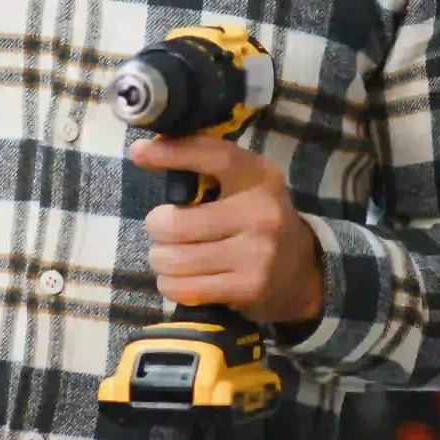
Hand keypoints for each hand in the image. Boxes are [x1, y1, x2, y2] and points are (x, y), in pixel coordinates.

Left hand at [131, 136, 325, 327]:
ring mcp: (257, 253)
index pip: (214, 155)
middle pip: (176, 223)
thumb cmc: (254, 220)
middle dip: (157, 228)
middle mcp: (261, 212)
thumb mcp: (241, 184)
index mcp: (259, 177)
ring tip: (171, 257)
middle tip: (164, 231)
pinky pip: (184, 288)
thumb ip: (200, 166)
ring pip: (174, 259)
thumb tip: (140, 151)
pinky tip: (181, 278)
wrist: (300, 271)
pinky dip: (171, 284)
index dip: (175, 153)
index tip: (140, 153)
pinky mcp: (249, 287)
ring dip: (162, 260)